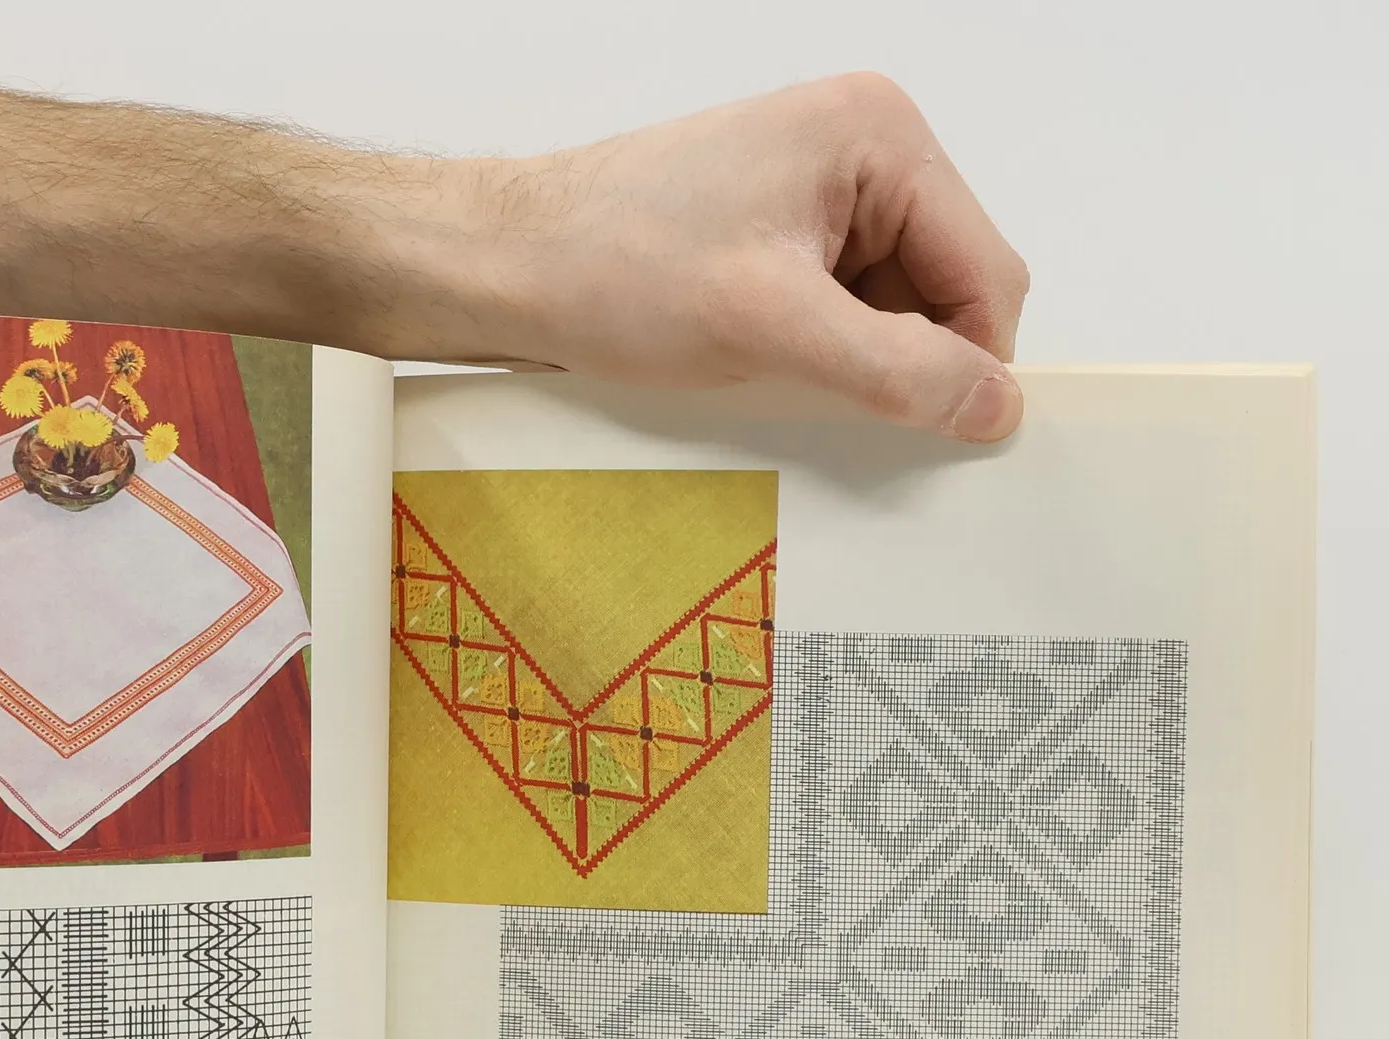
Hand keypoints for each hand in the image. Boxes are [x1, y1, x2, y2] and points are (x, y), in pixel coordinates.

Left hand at [425, 73, 1028, 440]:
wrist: (508, 267)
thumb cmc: (615, 269)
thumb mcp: (773, 329)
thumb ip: (897, 370)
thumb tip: (996, 407)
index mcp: (878, 138)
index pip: (986, 271)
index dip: (966, 364)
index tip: (927, 436)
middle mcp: (861, 152)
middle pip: (947, 291)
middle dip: (904, 361)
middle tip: (825, 403)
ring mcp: (820, 195)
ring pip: (895, 313)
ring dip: (857, 366)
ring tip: (774, 379)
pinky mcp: (780, 239)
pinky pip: (842, 315)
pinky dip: (822, 360)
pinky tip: (764, 373)